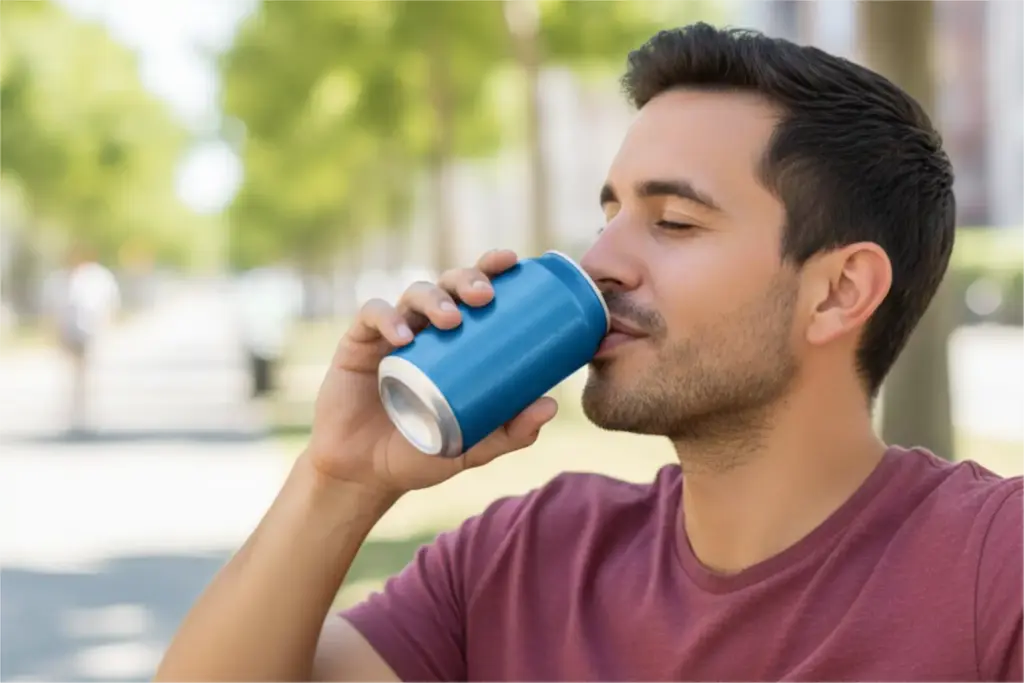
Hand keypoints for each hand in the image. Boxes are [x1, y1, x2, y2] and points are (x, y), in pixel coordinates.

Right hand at [303, 249, 558, 495]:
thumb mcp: (472, 446)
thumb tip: (552, 404)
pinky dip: (388, 319)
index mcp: (455, 340)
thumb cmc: (421, 452)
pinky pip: (372, 317)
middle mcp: (425, 328)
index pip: (474, 293)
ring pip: (413, 294)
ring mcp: (391, 334)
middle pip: (448, 284)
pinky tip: (403, 336)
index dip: (492, 269)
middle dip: (468, 279)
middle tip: (485, 296)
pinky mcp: (358, 343)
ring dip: (434, 299)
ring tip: (450, 320)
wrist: (365, 474)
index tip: (513, 261)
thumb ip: (511, 432)